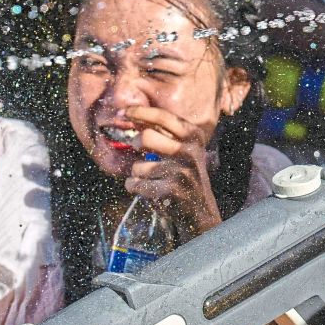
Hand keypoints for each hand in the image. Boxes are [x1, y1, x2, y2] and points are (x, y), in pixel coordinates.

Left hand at [122, 105, 221, 234]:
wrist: (200, 212)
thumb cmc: (186, 177)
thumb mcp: (185, 150)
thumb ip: (164, 133)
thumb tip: (134, 116)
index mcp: (194, 137)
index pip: (163, 117)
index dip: (139, 112)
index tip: (124, 112)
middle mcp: (190, 151)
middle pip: (146, 137)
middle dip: (136, 144)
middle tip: (138, 149)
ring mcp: (181, 171)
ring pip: (137, 166)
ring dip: (138, 174)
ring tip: (152, 180)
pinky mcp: (170, 190)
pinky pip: (135, 183)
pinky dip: (135, 188)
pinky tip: (150, 191)